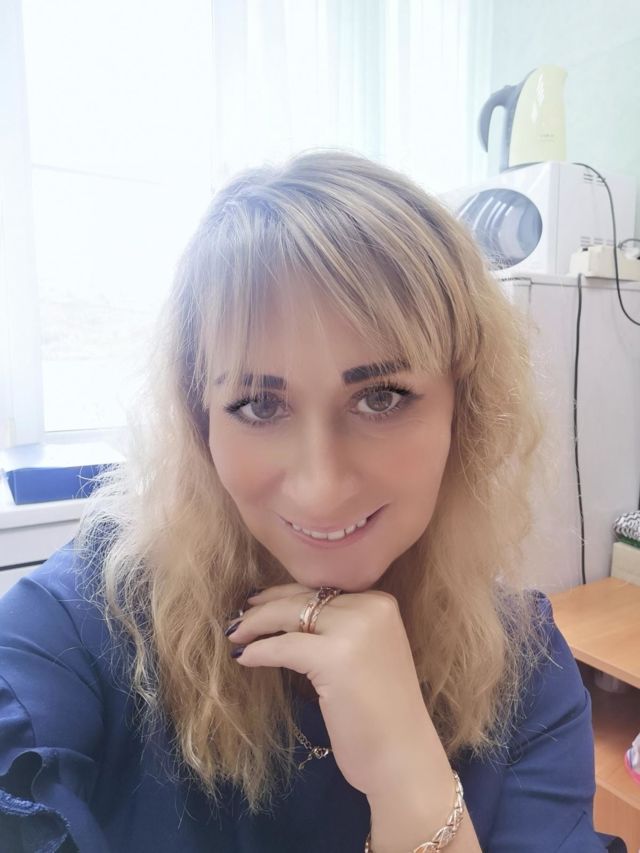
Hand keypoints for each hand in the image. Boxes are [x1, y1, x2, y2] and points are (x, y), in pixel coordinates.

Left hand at [227, 582, 439, 798]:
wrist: (403, 759)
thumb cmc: (381, 714)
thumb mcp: (364, 655)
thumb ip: (338, 629)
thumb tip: (286, 611)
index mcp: (381, 604)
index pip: (321, 591)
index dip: (284, 595)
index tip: (257, 602)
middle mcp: (371, 608)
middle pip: (303, 599)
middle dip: (265, 608)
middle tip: (238, 620)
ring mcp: (356, 630)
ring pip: (289, 615)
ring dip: (256, 625)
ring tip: (235, 635)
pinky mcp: (336, 657)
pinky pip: (283, 646)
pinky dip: (259, 651)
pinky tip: (243, 658)